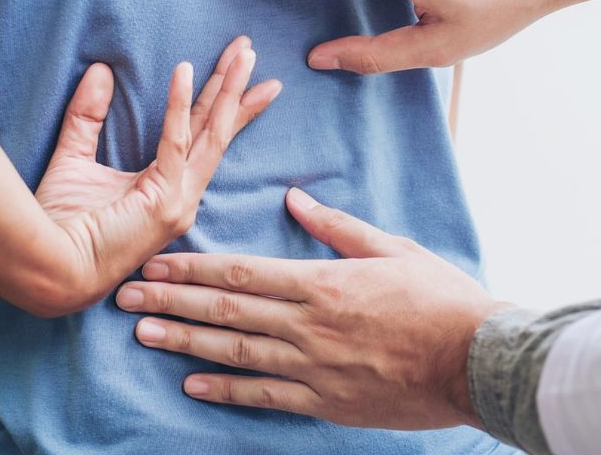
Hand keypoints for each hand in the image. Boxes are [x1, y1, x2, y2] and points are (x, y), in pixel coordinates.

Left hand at [33, 37, 280, 315]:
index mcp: (169, 190)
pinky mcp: (164, 201)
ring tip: (243, 54)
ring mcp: (178, 201)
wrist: (46, 269)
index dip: (223, 103)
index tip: (240, 71)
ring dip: (227, 89)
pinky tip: (184, 70)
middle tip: (250, 50)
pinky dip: (179, 104)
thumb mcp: (74, 160)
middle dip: (236, 88)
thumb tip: (100, 70)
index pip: (204, 137)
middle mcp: (183, 196)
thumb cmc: (56, 226)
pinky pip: (176, 142)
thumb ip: (87, 117)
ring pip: (212, 133)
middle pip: (218, 130)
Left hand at [115, 188, 513, 429]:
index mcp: (323, 282)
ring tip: (143, 335)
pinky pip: (265, 396)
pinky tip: (192, 385)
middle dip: (172, 301)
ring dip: (186, 343)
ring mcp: (314, 367)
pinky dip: (226, 391)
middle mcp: (309, 325)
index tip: (155, 263)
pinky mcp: (326, 401)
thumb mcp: (393, 248)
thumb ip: (339, 227)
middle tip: (126, 296)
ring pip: (235, 354)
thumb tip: (296, 199)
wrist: (475, 359)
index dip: (193, 269)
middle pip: (226, 311)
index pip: (242, 273)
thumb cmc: (440, 298)